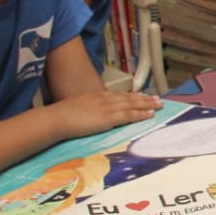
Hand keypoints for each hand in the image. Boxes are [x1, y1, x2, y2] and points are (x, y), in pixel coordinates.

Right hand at [47, 91, 161, 138]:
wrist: (57, 119)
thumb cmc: (62, 116)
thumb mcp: (77, 107)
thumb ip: (87, 110)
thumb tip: (90, 115)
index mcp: (96, 96)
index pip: (119, 95)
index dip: (132, 95)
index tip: (143, 95)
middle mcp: (105, 99)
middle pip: (129, 97)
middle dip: (145, 98)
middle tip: (158, 99)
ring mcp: (107, 108)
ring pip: (132, 105)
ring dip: (147, 105)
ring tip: (159, 105)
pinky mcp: (108, 118)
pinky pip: (129, 115)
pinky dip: (141, 114)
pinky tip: (150, 115)